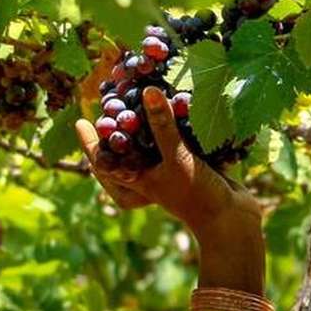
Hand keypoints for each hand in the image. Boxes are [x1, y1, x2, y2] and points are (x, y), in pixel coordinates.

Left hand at [75, 84, 259, 243]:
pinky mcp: (192, 170)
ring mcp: (171, 175)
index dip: (90, 143)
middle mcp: (151, 179)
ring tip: (136, 114)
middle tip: (104, 117)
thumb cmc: (196, 193)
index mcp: (138, 181)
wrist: (231, 219)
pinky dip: (173, 136)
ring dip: (143, 135)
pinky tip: (177, 117)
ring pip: (148, 154)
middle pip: (122, 160)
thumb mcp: (174, 157)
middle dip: (114, 140)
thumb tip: (147, 91)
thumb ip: (162, 125)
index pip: (104, 161)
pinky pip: (175, 150)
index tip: (79, 121)